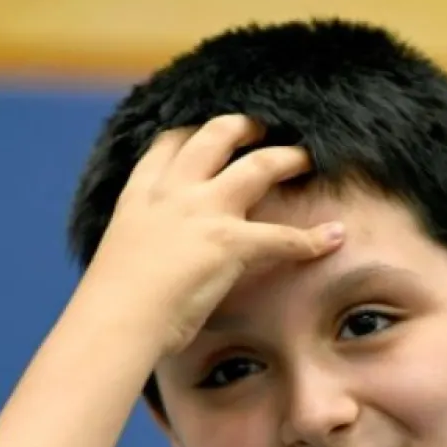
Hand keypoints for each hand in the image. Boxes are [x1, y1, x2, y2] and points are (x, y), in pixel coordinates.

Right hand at [83, 115, 344, 355]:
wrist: (114, 320)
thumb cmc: (111, 304)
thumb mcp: (120, 257)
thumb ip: (140, 246)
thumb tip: (153, 264)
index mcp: (141, 195)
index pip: (169, 144)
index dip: (194, 130)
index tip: (209, 128)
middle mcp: (174, 192)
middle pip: (216, 136)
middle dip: (246, 126)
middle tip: (265, 128)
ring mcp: (203, 212)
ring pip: (258, 166)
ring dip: (288, 158)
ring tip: (307, 158)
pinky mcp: (229, 242)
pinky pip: (283, 236)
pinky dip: (313, 238)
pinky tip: (334, 237)